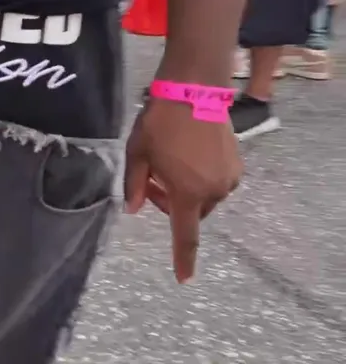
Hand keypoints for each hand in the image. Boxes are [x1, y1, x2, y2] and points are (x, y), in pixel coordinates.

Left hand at [124, 97, 242, 283]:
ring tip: (170, 162)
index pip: (185, 235)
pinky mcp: (237, 163)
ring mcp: (229, 177)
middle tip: (153, 179)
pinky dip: (200, 177)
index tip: (184, 279)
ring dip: (187, 189)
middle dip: (171, 202)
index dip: (183, 259)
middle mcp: (213, 191)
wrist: (193, 91)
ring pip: (204, 196)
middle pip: (191, 211)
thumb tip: (133, 209)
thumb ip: (134, 185)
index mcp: (187, 193)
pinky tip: (188, 154)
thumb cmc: (159, 124)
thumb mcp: (137, 154)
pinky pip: (216, 181)